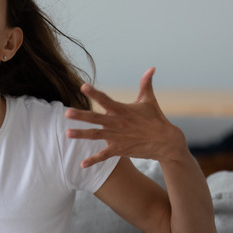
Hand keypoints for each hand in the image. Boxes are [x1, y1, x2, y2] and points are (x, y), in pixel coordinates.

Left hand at [65, 67, 186, 167]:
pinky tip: (82, 164)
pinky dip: (93, 160)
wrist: (166, 142)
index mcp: (122, 110)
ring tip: (67, 133)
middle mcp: (118, 123)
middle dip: (81, 115)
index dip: (94, 93)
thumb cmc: (156, 119)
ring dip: (81, 134)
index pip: (105, 99)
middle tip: (67, 113)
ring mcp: (117, 137)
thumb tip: (152, 67)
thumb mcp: (149, 100)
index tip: (83, 87)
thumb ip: (146, 83)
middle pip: (96, 118)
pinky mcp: (119, 149)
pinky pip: (104, 156)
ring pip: (96, 135)